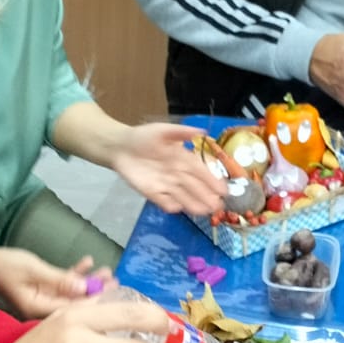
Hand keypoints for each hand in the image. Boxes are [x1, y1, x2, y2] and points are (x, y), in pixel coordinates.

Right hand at [0, 248, 110, 318]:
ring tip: (106, 271)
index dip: (95, 303)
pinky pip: (62, 284)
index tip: (113, 294)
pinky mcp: (41, 288)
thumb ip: (59, 279)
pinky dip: (74, 274)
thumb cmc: (3, 265)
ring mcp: (43, 299)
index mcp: (39, 310)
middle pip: (75, 304)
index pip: (73, 311)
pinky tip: (87, 262)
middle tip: (115, 282)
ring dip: (88, 281)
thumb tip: (86, 287)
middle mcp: (43, 308)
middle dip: (96, 292)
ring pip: (71, 292)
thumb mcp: (33, 270)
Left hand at [111, 123, 226, 214]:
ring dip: (194, 204)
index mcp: (184, 158)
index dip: (213, 180)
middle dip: (207, 196)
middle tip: (218, 206)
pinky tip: (179, 208)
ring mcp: (166, 185)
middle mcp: (178, 174)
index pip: (202, 171)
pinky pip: (164, 201)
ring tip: (205, 212)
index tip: (223, 189)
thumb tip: (203, 132)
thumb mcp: (162, 130)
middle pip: (195, 187)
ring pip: (183, 196)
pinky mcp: (153, 193)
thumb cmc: (143, 137)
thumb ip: (181, 132)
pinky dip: (171, 205)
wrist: (120, 147)